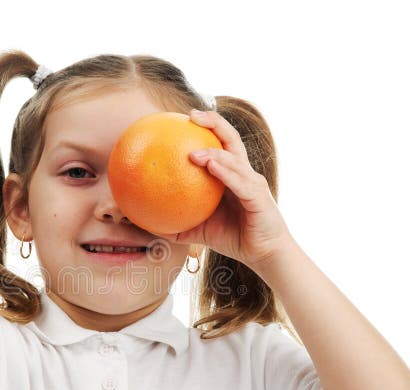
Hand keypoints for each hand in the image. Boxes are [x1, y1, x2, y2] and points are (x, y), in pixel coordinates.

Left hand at [149, 109, 294, 270]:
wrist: (263, 255)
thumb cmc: (232, 238)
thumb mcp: (198, 231)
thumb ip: (176, 224)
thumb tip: (146, 224)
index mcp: (231, 175)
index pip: (219, 144)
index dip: (205, 128)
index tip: (182, 118)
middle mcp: (243, 173)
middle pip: (230, 138)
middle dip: (213, 122)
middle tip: (191, 115)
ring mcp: (253, 183)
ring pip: (234, 158)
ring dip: (214, 151)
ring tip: (193, 151)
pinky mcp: (258, 197)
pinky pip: (240, 182)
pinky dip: (225, 172)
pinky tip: (210, 165)